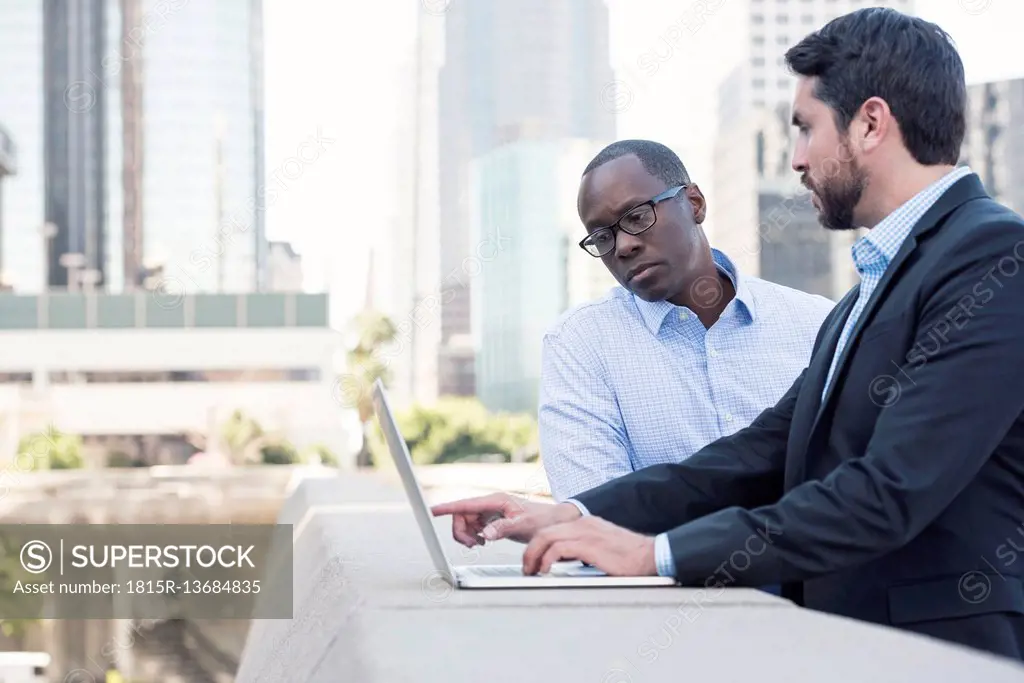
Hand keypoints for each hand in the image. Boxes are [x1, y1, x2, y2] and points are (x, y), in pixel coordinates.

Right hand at [430, 492, 581, 545]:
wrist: (554, 521)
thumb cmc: (542, 520)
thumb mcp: (524, 526)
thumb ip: (503, 528)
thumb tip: (485, 534)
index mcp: (496, 501)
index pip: (466, 504)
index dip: (447, 508)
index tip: (431, 511)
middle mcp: (490, 504)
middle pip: (462, 515)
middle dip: (460, 531)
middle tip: (472, 545)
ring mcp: (490, 511)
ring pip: (465, 522)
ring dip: (466, 535)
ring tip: (479, 545)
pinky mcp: (492, 519)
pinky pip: (473, 527)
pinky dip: (473, 536)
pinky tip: (483, 542)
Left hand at [522, 516, 656, 576]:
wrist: (650, 555)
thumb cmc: (628, 556)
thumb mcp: (601, 547)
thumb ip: (583, 548)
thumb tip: (565, 559)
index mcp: (585, 523)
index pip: (552, 529)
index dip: (537, 545)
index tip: (533, 561)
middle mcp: (582, 523)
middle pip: (544, 531)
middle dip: (530, 551)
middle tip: (527, 569)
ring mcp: (585, 532)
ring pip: (546, 537)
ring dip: (533, 556)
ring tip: (532, 572)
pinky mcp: (589, 544)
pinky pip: (558, 548)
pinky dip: (546, 559)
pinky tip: (546, 571)